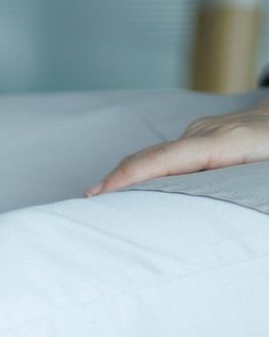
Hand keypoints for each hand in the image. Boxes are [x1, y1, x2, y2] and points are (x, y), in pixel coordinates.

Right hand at [90, 99, 268, 195]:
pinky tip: (134, 189)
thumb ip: (237, 185)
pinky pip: (166, 154)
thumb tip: (200, 206)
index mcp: (224, 142)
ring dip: (129, 177)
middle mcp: (205, 133)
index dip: (130, 176)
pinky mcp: (201, 134)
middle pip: (150, 155)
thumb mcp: (266, 172)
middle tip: (86, 203)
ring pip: (155, 155)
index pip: (166, 158)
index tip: (99, 194)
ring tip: (101, 200)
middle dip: (116, 178)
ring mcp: (201, 130)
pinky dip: (145, 172)